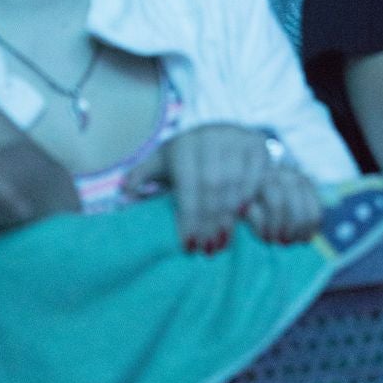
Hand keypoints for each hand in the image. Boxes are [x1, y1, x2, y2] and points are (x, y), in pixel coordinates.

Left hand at [124, 123, 319, 252]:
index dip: (189, 217)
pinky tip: (242, 219)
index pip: (189, 184)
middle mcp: (211, 136)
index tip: (188, 245)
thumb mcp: (161, 162)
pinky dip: (249, 198)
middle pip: (213, 186)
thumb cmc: (186, 158)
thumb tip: (125, 189)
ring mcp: (236, 138)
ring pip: (234, 183)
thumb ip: (142, 175)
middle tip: (206, 249)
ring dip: (229, 216)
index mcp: (185, 143)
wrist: (218, 133)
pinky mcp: (256, 144)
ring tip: (221, 242)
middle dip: (209, 221)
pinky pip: (256, 175)